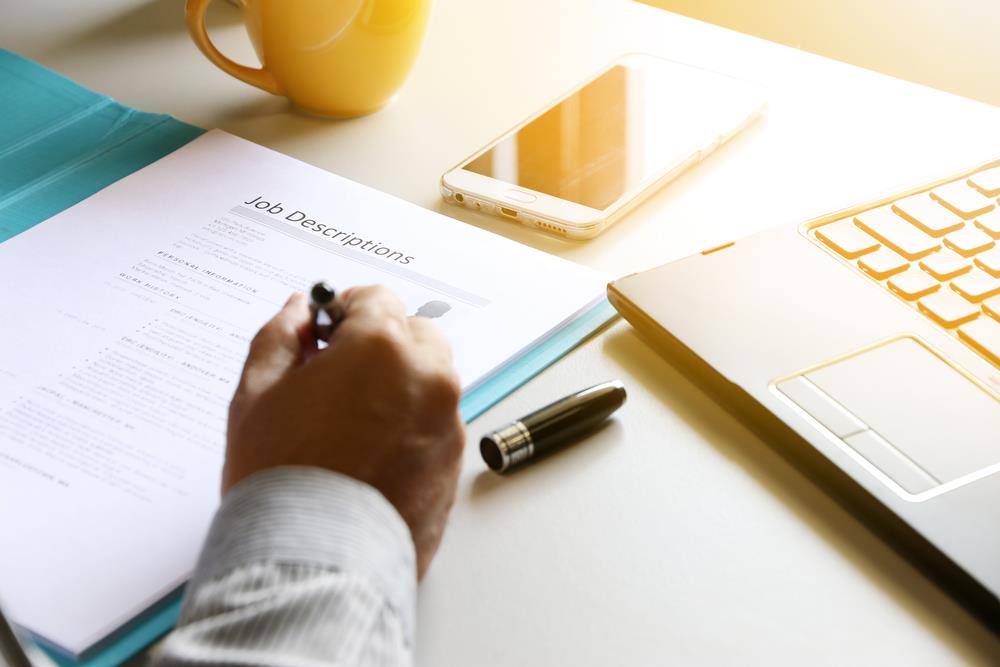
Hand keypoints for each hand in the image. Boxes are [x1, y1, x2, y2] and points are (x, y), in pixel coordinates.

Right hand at [225, 286, 465, 577]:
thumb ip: (280, 338)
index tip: (327, 332)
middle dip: (381, 343)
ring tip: (352, 422)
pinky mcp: (454, 465)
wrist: (314, 562)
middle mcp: (428, 378)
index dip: (345, 311)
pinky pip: (437, 424)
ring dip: (400, 383)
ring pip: (431, 379)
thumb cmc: (280, 479)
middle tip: (339, 376)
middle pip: (415, 333)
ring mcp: (448, 423)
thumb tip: (298, 312)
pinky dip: (412, 425)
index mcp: (382, 347)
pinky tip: (371, 454)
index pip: (376, 299)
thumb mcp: (256, 395)